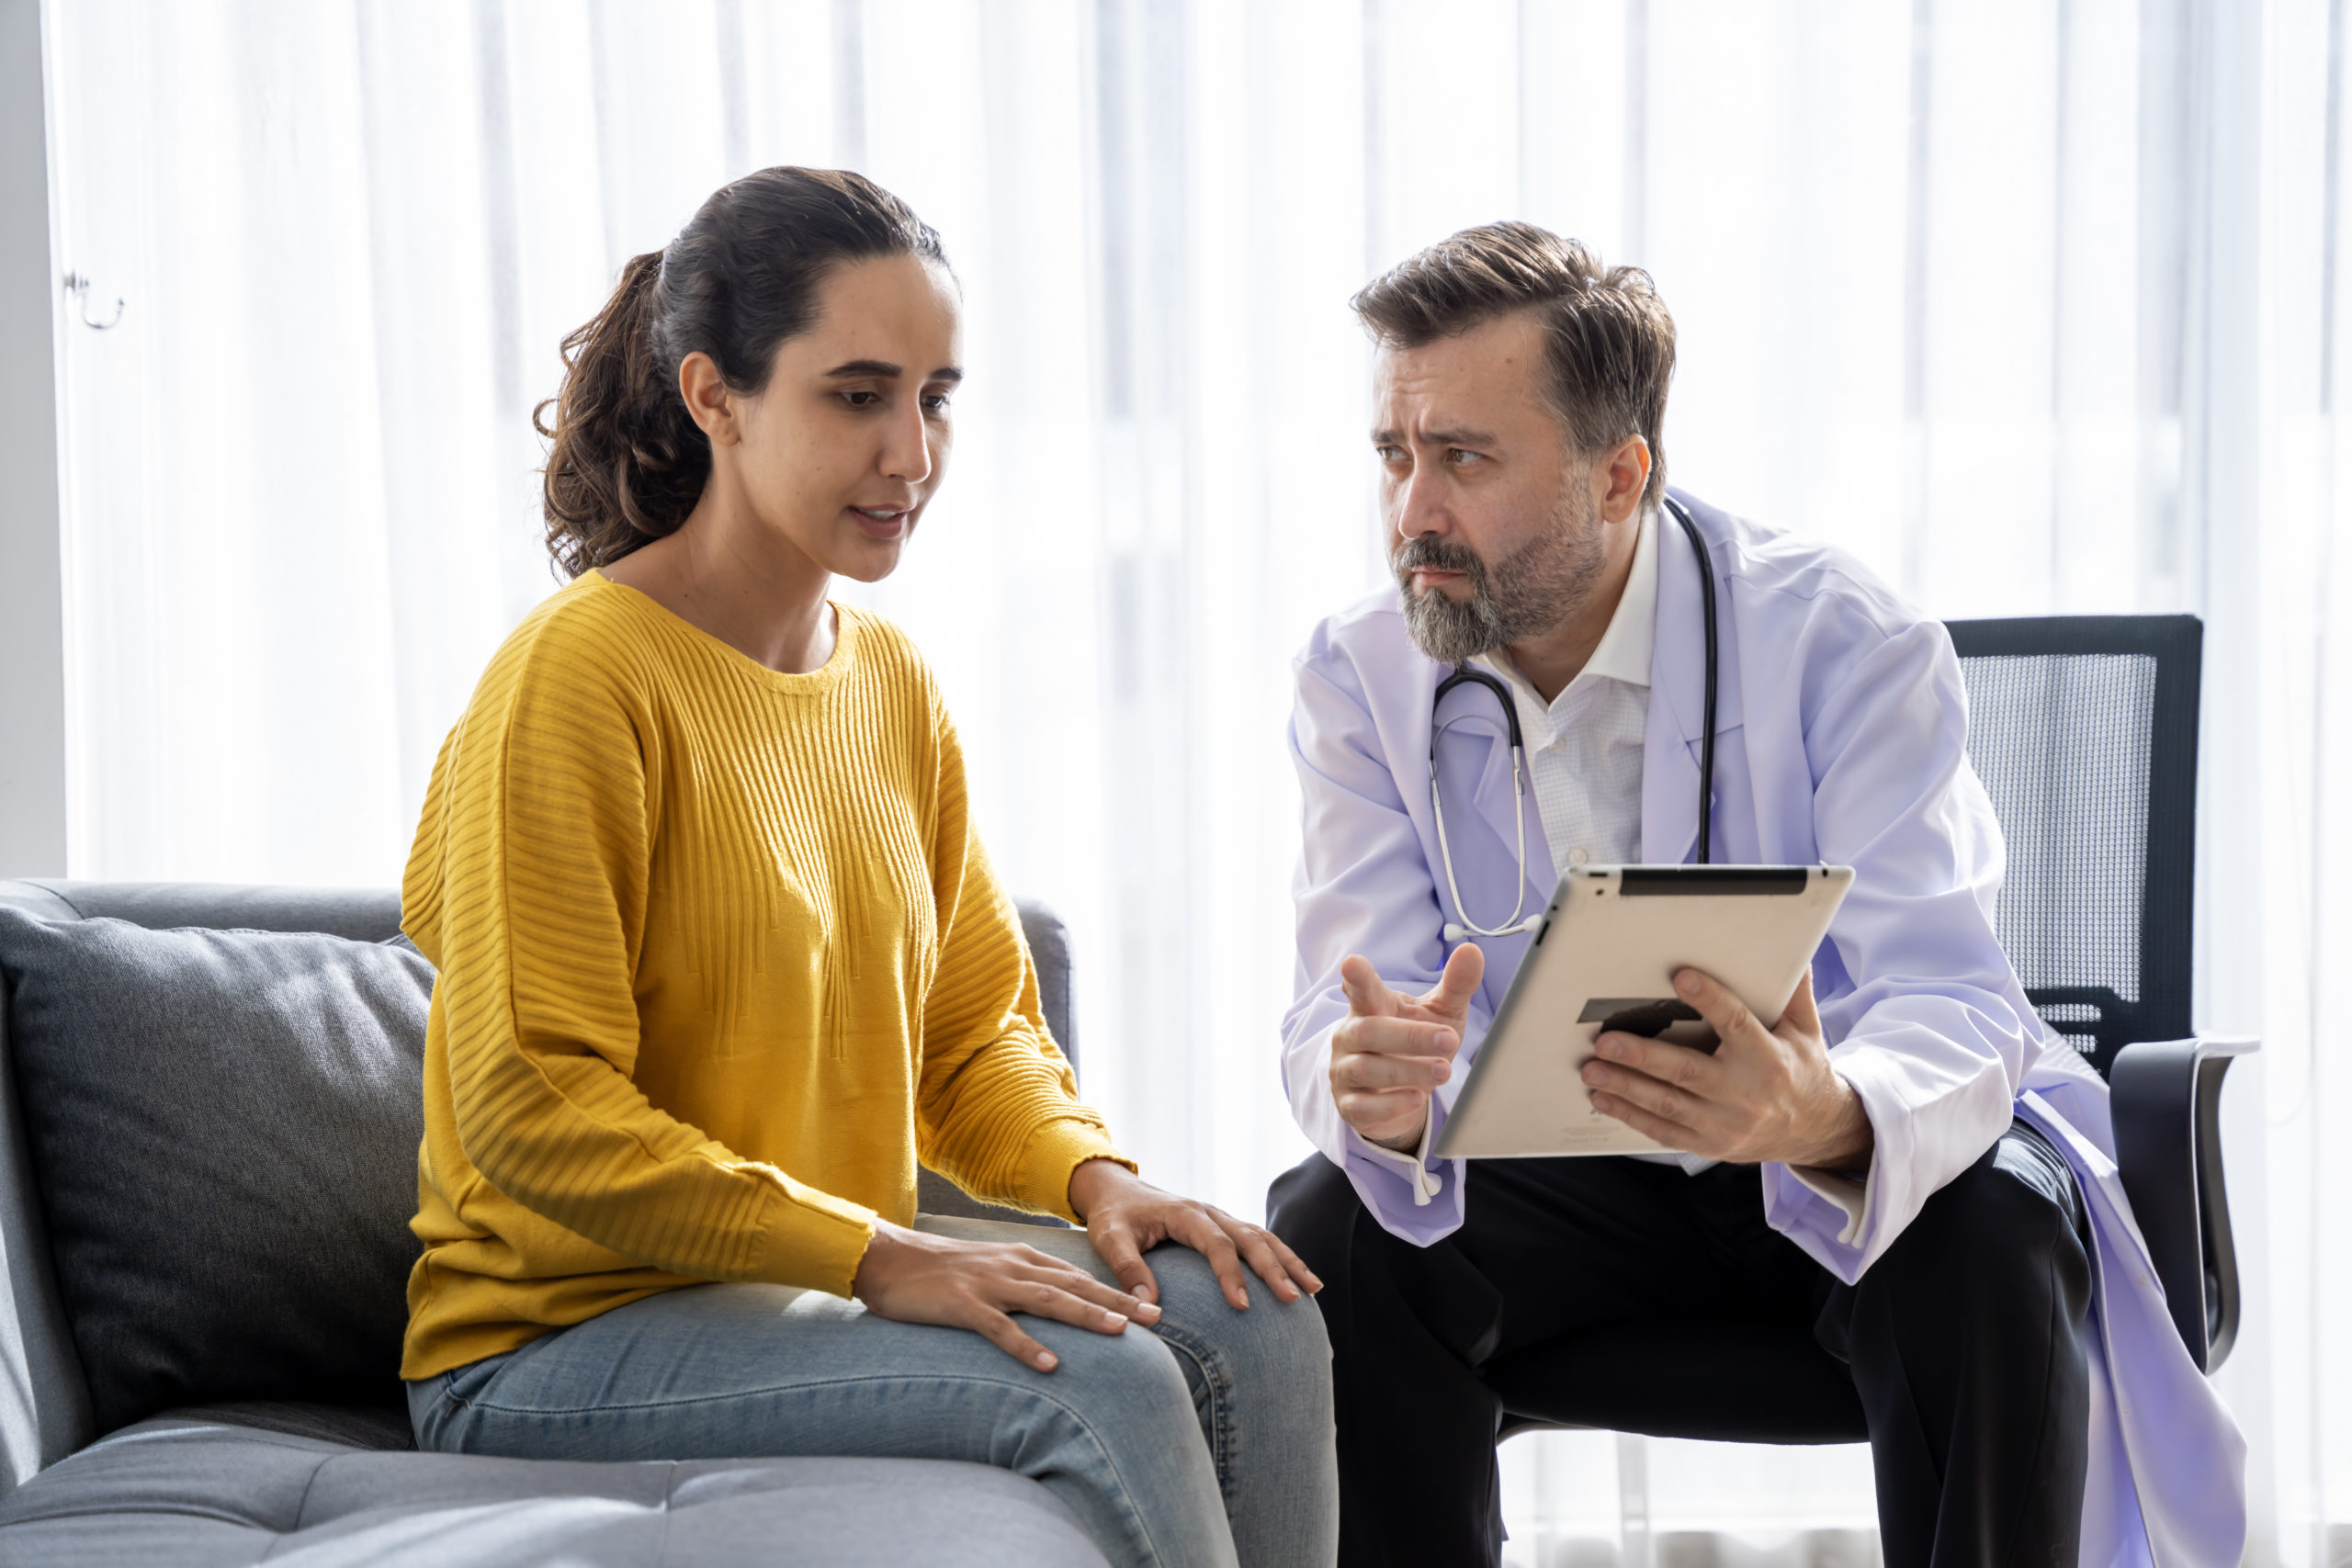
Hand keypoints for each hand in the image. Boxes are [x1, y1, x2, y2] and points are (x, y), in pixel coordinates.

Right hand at [851, 1219, 1159, 1372]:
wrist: (886, 1257)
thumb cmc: (937, 1270)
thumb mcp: (988, 1269)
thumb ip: (1021, 1282)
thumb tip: (1057, 1303)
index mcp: (1020, 1258)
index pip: (1079, 1276)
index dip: (1116, 1290)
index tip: (1151, 1306)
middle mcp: (1012, 1266)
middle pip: (1075, 1286)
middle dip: (1118, 1300)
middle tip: (1157, 1316)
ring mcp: (988, 1285)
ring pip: (1047, 1300)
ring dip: (1086, 1315)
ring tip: (1121, 1331)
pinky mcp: (962, 1305)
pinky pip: (999, 1329)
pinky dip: (1025, 1345)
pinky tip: (1048, 1363)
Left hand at [1069, 1159, 1321, 1311]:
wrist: (1114, 1189)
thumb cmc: (1112, 1216)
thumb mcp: (1109, 1239)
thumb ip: (1128, 1268)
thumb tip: (1150, 1307)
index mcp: (1184, 1213)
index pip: (1216, 1243)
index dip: (1230, 1274)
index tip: (1241, 1306)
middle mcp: (1208, 1212)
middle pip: (1250, 1238)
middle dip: (1274, 1268)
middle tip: (1293, 1298)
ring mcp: (1219, 1218)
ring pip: (1262, 1237)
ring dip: (1288, 1261)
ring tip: (1314, 1290)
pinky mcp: (1222, 1227)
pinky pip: (1257, 1240)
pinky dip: (1281, 1258)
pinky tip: (1299, 1279)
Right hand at [1328, 945, 1485, 1149]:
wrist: (1402, 1093)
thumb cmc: (1418, 1043)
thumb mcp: (1440, 1013)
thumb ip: (1455, 984)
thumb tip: (1472, 951)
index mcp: (1370, 1007)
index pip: (1360, 989)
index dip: (1356, 978)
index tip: (1352, 963)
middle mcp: (1350, 1036)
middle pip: (1368, 1031)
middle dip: (1409, 1036)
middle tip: (1449, 1039)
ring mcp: (1345, 1071)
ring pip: (1365, 1069)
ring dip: (1407, 1070)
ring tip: (1444, 1071)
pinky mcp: (1349, 1105)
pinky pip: (1363, 1105)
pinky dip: (1392, 1103)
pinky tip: (1417, 1097)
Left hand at [1578, 970, 1872, 1169]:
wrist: (1816, 1132)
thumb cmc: (1803, 1072)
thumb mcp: (1806, 1031)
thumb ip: (1794, 993)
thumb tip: (1794, 952)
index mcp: (1768, 1059)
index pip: (1736, 1023)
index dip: (1709, 999)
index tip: (1682, 977)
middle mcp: (1745, 1093)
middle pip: (1686, 1072)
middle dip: (1642, 1056)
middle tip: (1605, 1041)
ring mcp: (1725, 1124)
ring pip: (1667, 1104)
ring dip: (1625, 1086)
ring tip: (1592, 1069)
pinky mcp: (1709, 1144)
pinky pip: (1663, 1131)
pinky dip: (1630, 1115)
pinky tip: (1603, 1098)